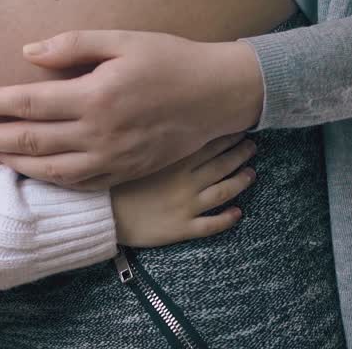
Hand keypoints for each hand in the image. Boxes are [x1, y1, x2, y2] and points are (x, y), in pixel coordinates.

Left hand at [0, 30, 265, 189]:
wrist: (217, 96)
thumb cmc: (169, 59)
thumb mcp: (122, 40)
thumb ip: (72, 45)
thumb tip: (28, 53)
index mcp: (96, 97)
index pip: (30, 104)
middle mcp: (100, 134)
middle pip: (30, 141)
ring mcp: (112, 159)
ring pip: (48, 169)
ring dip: (10, 161)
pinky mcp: (124, 172)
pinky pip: (76, 182)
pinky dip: (45, 178)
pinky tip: (27, 169)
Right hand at [111, 133, 256, 246]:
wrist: (100, 213)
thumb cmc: (112, 180)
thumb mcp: (133, 153)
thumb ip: (155, 140)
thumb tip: (175, 122)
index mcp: (174, 161)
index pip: (210, 144)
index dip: (228, 136)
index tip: (240, 127)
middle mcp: (186, 182)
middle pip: (222, 164)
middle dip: (240, 154)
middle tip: (251, 146)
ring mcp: (187, 206)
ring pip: (224, 192)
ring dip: (240, 182)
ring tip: (251, 174)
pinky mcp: (182, 228)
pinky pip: (211, 225)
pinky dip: (228, 219)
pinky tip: (238, 213)